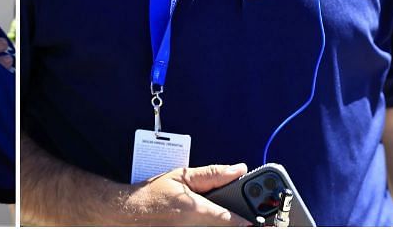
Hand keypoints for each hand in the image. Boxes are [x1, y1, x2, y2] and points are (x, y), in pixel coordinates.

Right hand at [117, 163, 252, 225]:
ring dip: (227, 225)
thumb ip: (212, 174)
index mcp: (196, 212)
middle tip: (257, 219)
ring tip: (238, 217)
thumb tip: (238, 169)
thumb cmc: (153, 195)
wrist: (126, 214)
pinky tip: (212, 222)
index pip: (234, 222)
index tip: (267, 221)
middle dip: (245, 223)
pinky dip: (213, 228)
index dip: (253, 223)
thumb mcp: (183, 177)